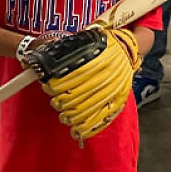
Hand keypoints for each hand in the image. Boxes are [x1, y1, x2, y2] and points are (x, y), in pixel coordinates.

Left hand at [22, 27, 138, 141]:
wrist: (127, 49)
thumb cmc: (104, 45)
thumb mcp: (86, 40)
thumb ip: (68, 50)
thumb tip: (43, 60)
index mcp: (97, 61)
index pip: (72, 78)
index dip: (56, 86)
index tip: (48, 87)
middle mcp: (106, 77)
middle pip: (76, 97)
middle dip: (60, 102)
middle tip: (55, 101)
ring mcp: (113, 92)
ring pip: (85, 111)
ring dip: (69, 116)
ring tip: (63, 114)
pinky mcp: (118, 102)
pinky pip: (100, 120)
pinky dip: (85, 128)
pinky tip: (75, 131)